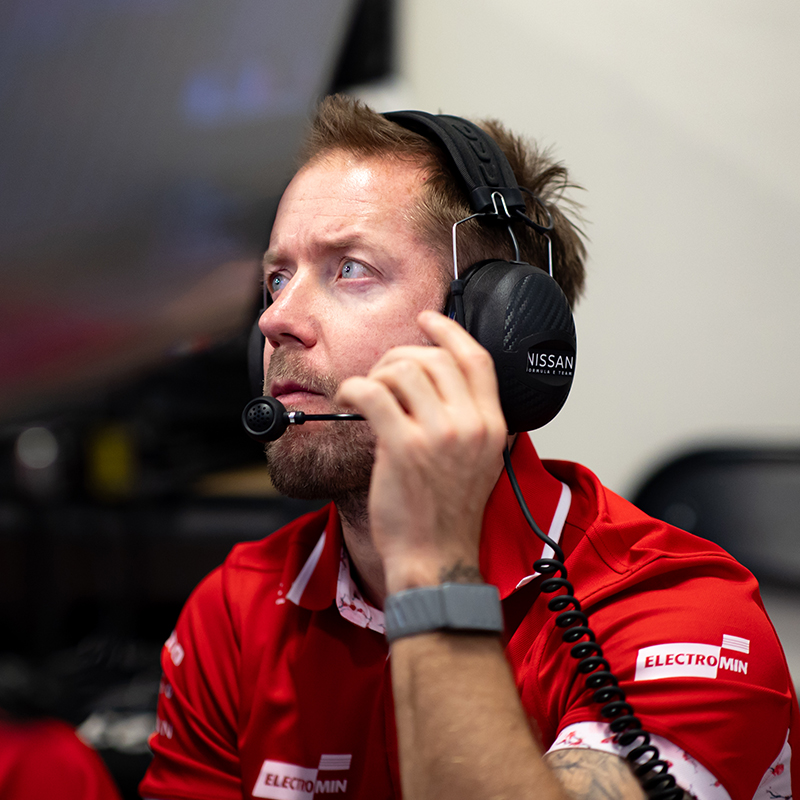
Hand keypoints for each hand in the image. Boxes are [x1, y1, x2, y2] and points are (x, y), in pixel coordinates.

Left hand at [335, 311, 507, 592]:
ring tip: (366, 393)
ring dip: (376, 374)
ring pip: (401, 370)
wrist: (436, 557)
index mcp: (492, 424)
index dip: (449, 331)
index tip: (429, 319)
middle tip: (383, 372)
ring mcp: (438, 435)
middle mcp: (470, 424)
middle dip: (400, 356)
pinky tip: (348, 398)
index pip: (476, 359)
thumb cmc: (449, 514)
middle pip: (433, 358)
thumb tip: (439, 384)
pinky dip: (353, 388)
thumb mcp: (479, 462)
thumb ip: (470, 421)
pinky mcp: (403, 447)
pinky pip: (372, 393)